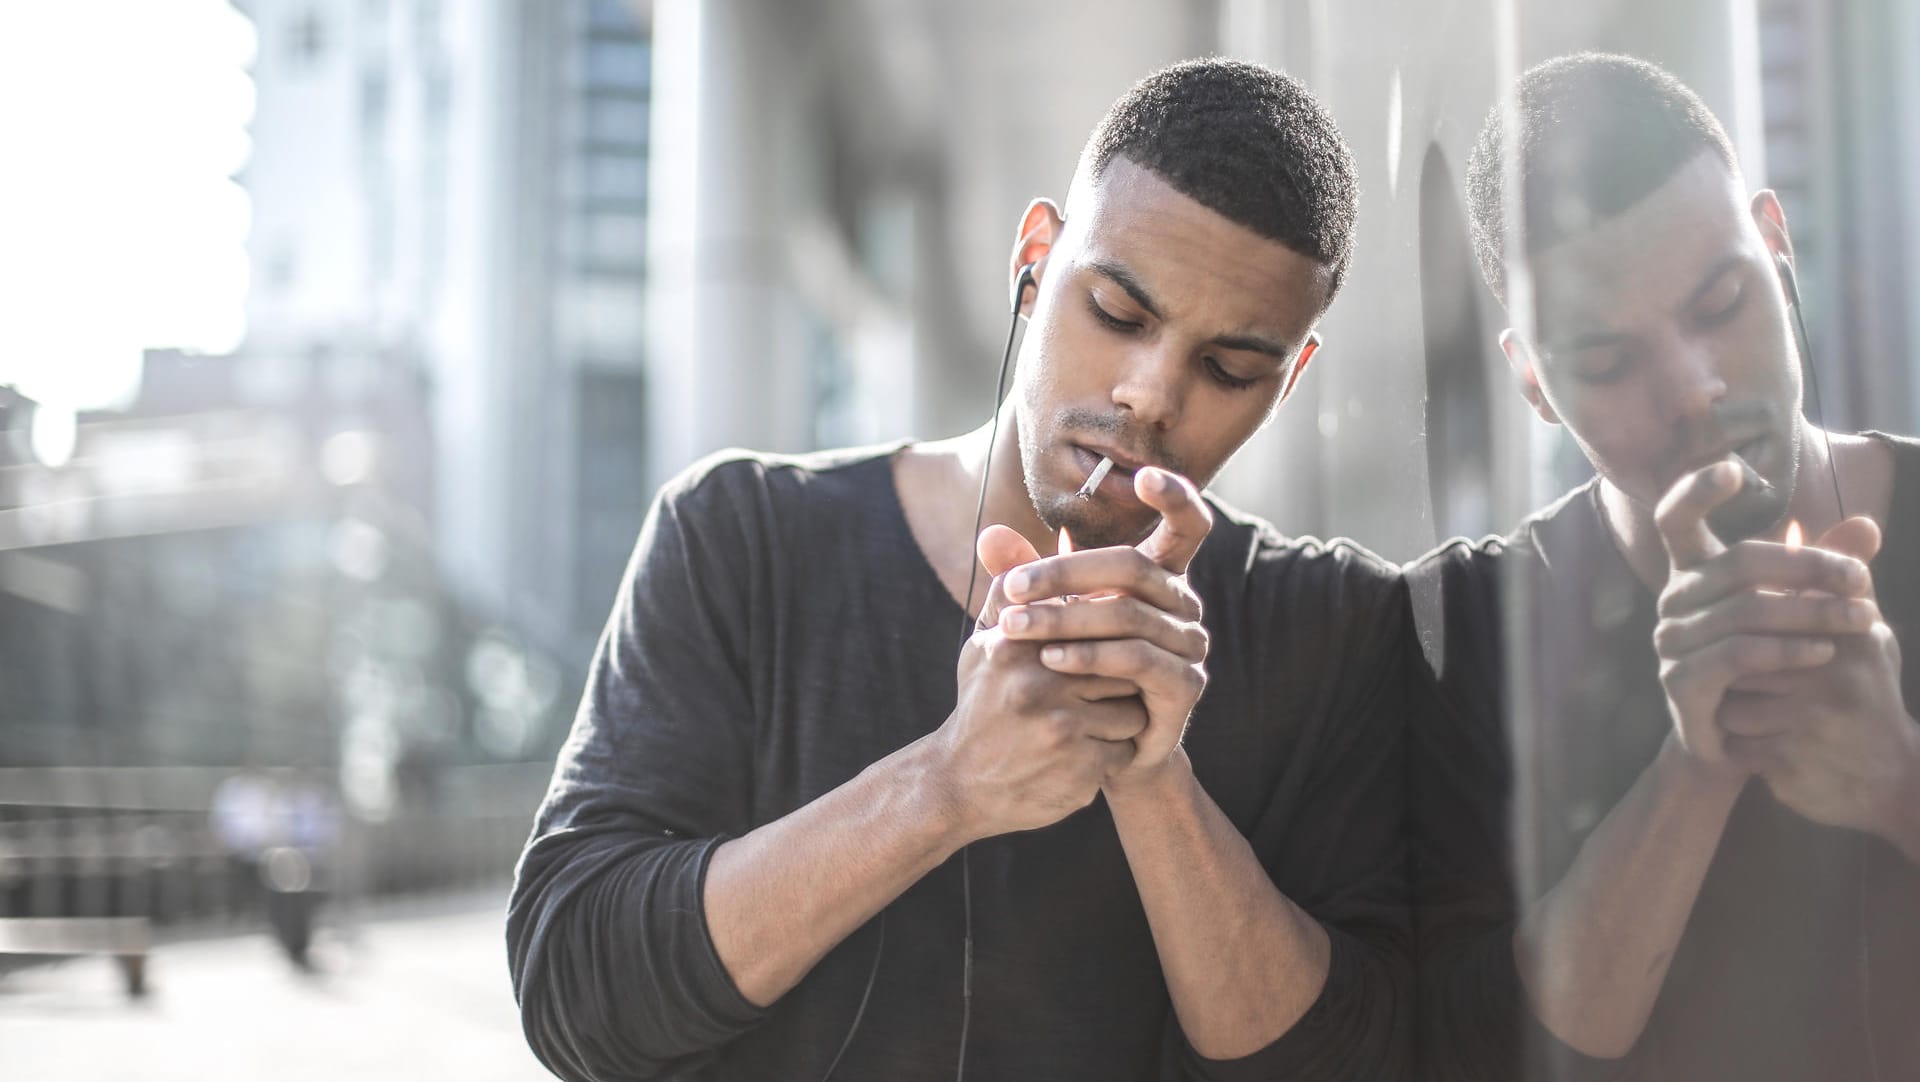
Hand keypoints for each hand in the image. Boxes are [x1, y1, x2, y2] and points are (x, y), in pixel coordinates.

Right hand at [931, 532, 1148, 838]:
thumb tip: (1000, 530)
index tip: (1106, 647)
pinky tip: (1083, 757)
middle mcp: (1037, 682)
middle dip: (1121, 677)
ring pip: (1131, 707)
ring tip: (1090, 724)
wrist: (959, 785)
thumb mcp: (985, 645)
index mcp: (1016, 643)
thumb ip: (1004, 590)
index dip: (1107, 636)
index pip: (1096, 620)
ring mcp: (1060, 728)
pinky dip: (1113, 754)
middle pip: (1121, 661)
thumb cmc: (981, 704)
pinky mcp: (1080, 769)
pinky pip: (1125, 749)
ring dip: (1121, 718)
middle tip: (1105, 690)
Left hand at [996, 468, 1213, 788]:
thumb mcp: (1043, 618)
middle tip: (1010, 587)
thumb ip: (1024, 576)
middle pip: (1134, 567)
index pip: (1188, 524)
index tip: (1141, 475)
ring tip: (1011, 628)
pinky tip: (1050, 660)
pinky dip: (1091, 657)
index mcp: (1160, 576)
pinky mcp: (1184, 688)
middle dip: (1064, 573)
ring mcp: (1190, 646)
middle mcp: (1184, 604)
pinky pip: (1139, 661)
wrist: (1094, 749)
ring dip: (1064, 618)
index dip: (1175, 496)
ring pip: (1130, 615)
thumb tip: (988, 534)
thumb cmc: (1070, 671)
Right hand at [1651, 459, 1871, 773]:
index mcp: (1693, 573)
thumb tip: (1868, 525)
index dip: (1696, 490)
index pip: (1675, 519)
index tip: (1736, 470)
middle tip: (1862, 580)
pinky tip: (1823, 653)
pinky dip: (1785, 651)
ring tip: (1864, 621)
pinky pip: (1736, 656)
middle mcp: (1673, 600)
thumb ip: (1824, 568)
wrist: (1735, 741)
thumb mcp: (1800, 610)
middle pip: (1738, 564)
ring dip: (1812, 613)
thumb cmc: (1767, 666)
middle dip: (1809, 568)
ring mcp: (1671, 642)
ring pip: (1745, 611)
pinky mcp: (1681, 682)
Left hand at [1714, 517, 1919, 845]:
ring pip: (1729, 697)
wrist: (1889, 782)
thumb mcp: (1865, 636)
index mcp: (1851, 635)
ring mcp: (1811, 720)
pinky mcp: (1788, 761)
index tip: (1746, 634)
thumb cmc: (1864, 696)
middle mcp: (1835, 673)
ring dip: (1733, 708)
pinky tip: (1761, 745)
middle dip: (1736, 668)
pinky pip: (1732, 740)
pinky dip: (1737, 744)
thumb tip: (1842, 524)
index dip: (1751, 617)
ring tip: (1759, 714)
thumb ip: (1840, 582)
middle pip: (1740, 651)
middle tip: (1745, 680)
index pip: (1774, 606)